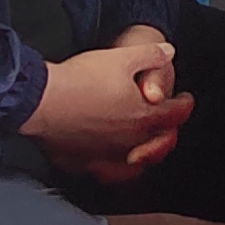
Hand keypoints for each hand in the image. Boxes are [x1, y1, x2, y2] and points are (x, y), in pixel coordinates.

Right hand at [26, 31, 192, 182]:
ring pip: (134, 163)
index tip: (184, 100)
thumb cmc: (81, 80)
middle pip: (159, 142)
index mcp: (143, 117)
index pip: (176, 114)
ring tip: (143, 147)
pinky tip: (109, 164)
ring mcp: (105, 154)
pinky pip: (103, 172)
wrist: (40, 100)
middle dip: (167, 130)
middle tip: (167, 122)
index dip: (184, 104)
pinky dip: (112, 169)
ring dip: (143, 154)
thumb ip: (151, 55)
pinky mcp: (82, 160)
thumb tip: (168, 52)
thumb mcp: (122, 57)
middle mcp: (128, 141)